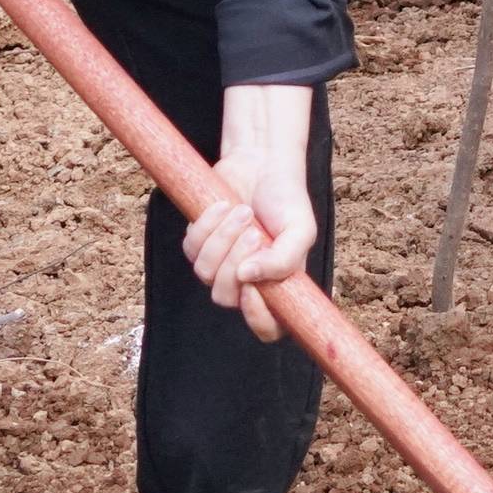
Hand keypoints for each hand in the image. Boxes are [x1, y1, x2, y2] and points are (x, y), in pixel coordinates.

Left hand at [182, 83, 320, 338]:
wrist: (263, 164)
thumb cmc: (286, 200)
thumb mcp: (300, 229)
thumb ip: (284, 260)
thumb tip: (248, 278)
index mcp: (278, 287)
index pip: (266, 328)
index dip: (257, 318)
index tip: (253, 289)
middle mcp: (247, 282)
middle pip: (225, 298)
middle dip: (235, 261)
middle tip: (254, 230)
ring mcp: (220, 264)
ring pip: (205, 273)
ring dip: (222, 239)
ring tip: (242, 211)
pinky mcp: (200, 244)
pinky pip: (191, 248)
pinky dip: (207, 224)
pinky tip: (224, 205)